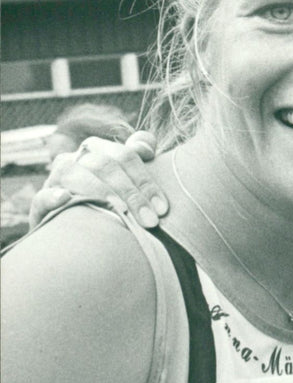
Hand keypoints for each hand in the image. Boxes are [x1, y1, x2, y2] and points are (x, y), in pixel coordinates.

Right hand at [28, 132, 167, 229]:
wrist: (75, 235)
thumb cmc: (110, 203)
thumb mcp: (128, 181)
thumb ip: (139, 158)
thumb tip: (145, 147)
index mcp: (98, 150)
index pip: (125, 155)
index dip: (146, 179)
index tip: (163, 207)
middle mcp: (75, 160)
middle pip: (104, 166)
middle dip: (131, 194)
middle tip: (150, 221)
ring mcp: (55, 181)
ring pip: (76, 176)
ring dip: (103, 195)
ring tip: (124, 216)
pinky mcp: (39, 206)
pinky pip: (42, 197)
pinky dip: (53, 197)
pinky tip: (66, 199)